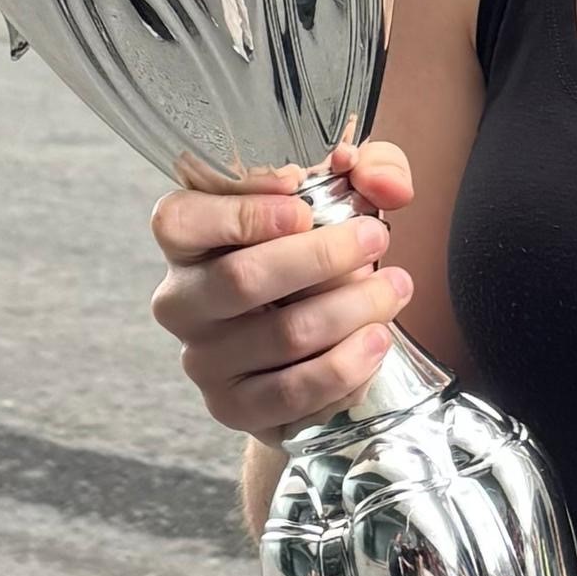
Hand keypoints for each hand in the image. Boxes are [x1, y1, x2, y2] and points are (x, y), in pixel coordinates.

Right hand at [147, 140, 413, 436]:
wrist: (308, 346)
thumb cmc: (313, 254)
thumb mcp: (340, 195)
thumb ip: (367, 168)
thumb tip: (385, 182)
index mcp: (185, 240)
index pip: (181, 221)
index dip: (243, 211)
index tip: (304, 204)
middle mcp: (181, 300)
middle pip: (240, 278)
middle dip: (322, 256)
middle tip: (376, 238)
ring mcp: (203, 360)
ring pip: (281, 335)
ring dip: (351, 309)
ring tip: (395, 288)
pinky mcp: (233, 407)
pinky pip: (292, 392)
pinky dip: (344, 367)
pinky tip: (377, 340)